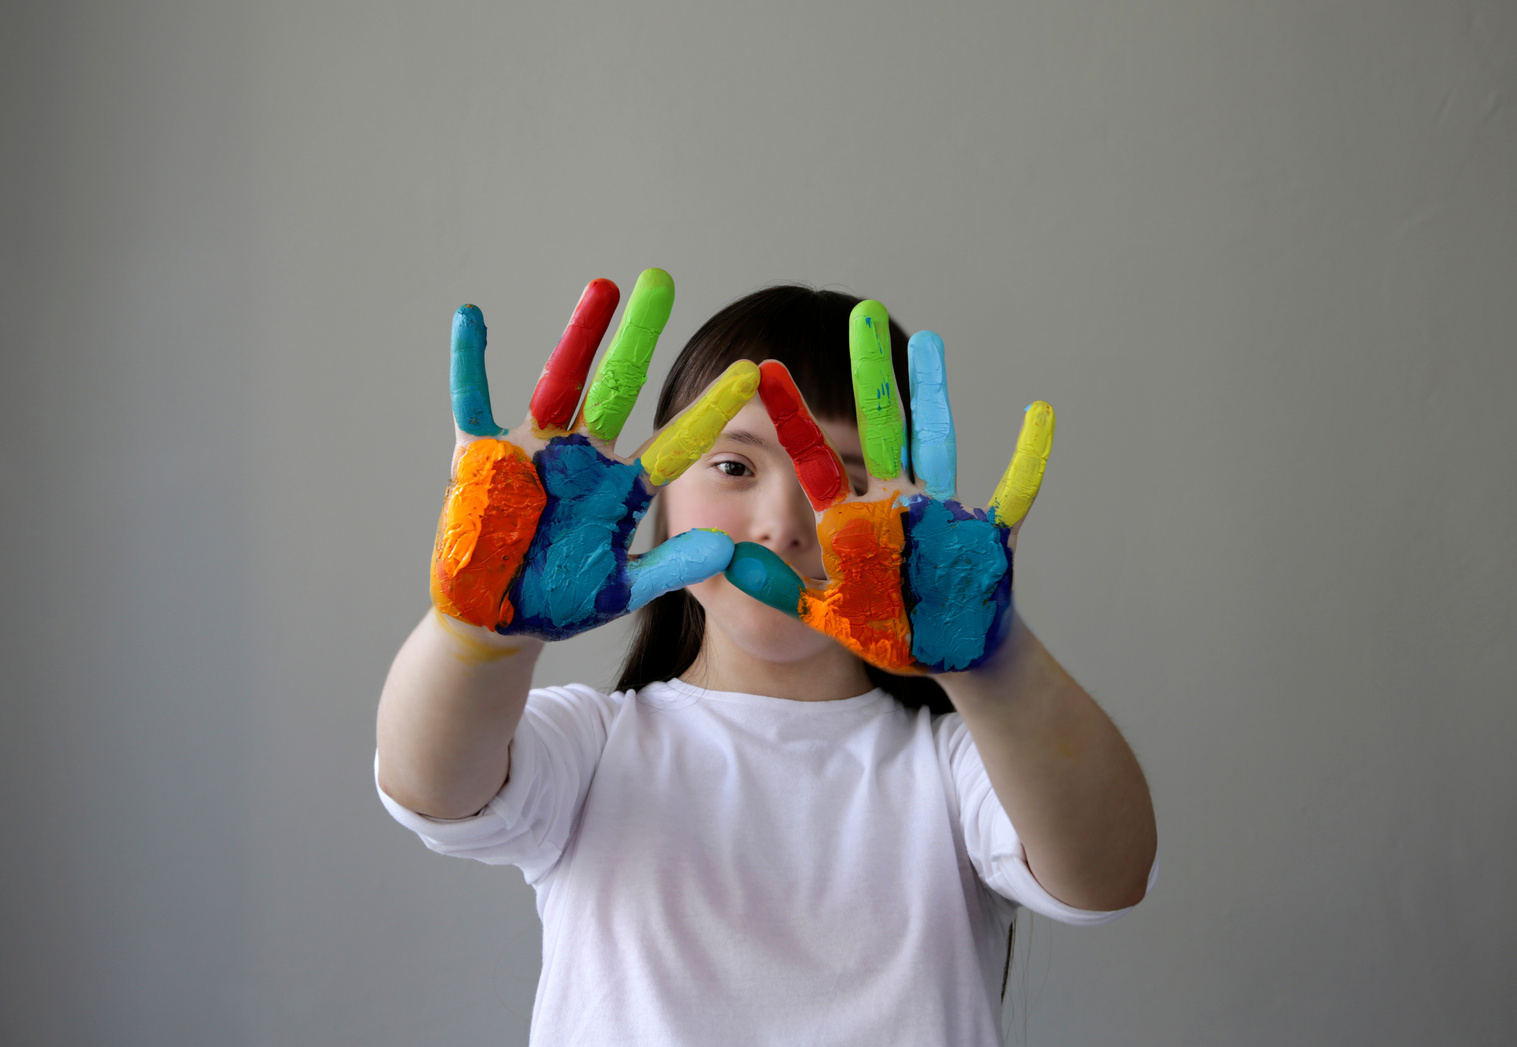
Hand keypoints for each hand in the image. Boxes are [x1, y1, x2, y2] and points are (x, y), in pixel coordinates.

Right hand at [431, 269, 758, 639]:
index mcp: (621, 485)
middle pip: (617, 384)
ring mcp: (534, 451)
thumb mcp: (624, 587)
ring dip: (580, 335)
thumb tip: (726, 547)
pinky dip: (469, 362)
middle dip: (639, 335)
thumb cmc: (562, 600)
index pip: (676, 440)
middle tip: (660, 281)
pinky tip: (471, 317)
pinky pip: (472, 401)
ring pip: (560, 380)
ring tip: (603, 287)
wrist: (498, 620)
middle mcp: (583, 456)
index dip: (711, 408)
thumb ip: (672, 567)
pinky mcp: (482, 458)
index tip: (751, 372)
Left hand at [722, 300, 1053, 672]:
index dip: (793, 414)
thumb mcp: (823, 613)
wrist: (946, 655)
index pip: (814, 457)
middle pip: (879, 426)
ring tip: (931, 340)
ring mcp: (940, 511)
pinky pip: (1013, 491)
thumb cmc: (886, 630)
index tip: (764, 366)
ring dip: (935, 392)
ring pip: (937, 440)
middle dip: (871, 373)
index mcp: (851, 518)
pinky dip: (1029, 457)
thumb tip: (727, 559)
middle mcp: (894, 501)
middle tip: (862, 313)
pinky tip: (1040, 413)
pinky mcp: (983, 533)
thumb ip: (778, 588)